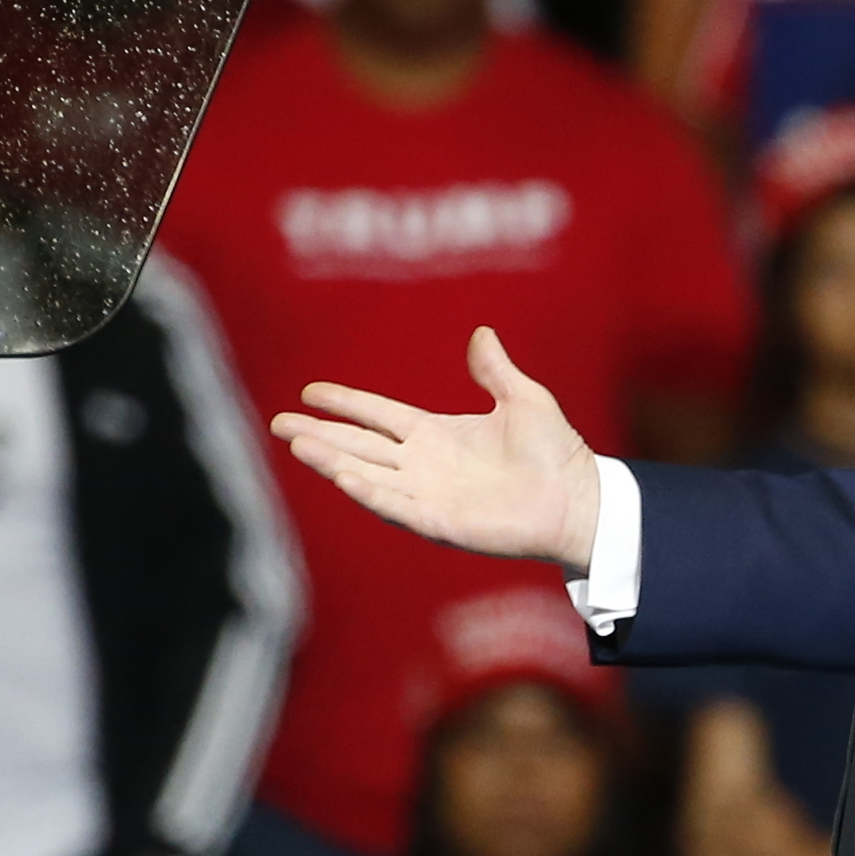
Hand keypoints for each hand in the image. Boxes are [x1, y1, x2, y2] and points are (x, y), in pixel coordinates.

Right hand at [271, 332, 605, 567]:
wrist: (577, 499)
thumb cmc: (556, 453)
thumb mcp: (524, 399)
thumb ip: (495, 371)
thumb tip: (482, 333)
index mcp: (437, 434)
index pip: (378, 414)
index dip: (345, 402)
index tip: (310, 390)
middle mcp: (424, 464)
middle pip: (359, 445)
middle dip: (319, 434)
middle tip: (277, 423)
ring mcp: (427, 494)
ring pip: (366, 473)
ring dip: (331, 460)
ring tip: (296, 444)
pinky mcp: (438, 522)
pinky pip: (393, 505)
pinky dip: (366, 490)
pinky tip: (341, 475)